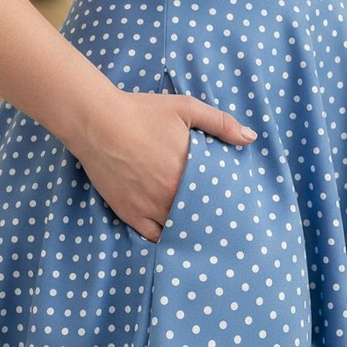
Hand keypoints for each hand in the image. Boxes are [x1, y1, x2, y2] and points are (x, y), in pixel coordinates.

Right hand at [72, 87, 257, 241]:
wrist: (97, 121)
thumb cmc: (142, 112)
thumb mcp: (186, 109)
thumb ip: (221, 123)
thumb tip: (250, 138)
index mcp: (189, 173)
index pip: (218, 199)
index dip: (227, 204)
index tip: (235, 207)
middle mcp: (171, 196)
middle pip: (200, 218)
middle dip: (210, 220)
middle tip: (222, 225)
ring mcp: (149, 208)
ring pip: (178, 230)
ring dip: (189, 230)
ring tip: (201, 233)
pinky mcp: (129, 213)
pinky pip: (153, 236)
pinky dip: (164, 237)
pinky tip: (173, 235)